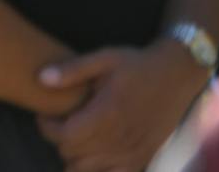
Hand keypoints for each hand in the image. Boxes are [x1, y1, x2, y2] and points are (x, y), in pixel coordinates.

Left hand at [37, 42, 206, 171]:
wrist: (177, 76)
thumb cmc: (136, 65)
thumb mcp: (104, 58)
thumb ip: (72, 70)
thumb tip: (41, 78)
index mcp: (108, 113)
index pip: (64, 136)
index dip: (47, 127)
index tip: (45, 115)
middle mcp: (121, 138)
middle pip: (72, 154)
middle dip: (59, 139)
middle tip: (61, 122)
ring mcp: (135, 151)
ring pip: (89, 169)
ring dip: (76, 156)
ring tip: (77, 135)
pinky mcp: (145, 157)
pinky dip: (99, 169)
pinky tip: (95, 153)